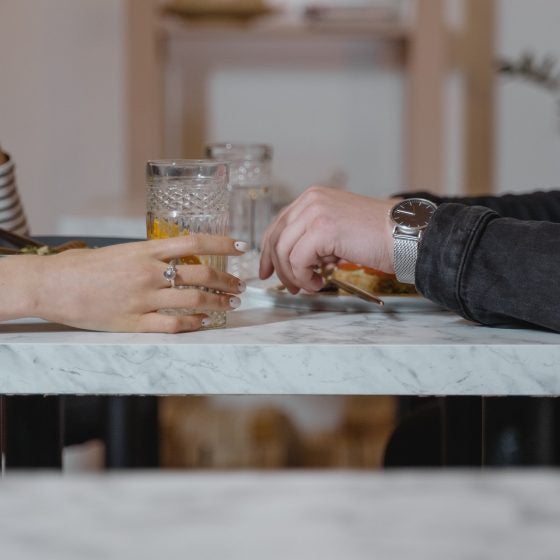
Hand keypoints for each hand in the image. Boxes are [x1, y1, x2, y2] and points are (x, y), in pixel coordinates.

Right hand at [1, 236, 245, 332]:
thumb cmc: (85, 266)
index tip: (241, 246)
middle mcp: (148, 272)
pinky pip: (173, 324)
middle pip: (200, 273)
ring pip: (192, 300)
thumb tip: (179, 258)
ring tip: (230, 304)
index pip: (194, 242)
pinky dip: (194, 323)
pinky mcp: (133, 322)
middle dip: (226, 280)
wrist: (52, 284)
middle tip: (239, 286)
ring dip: (217, 302)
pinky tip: (206, 322)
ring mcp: (142, 299)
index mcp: (145, 250)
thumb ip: (151, 256)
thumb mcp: (122, 252)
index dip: (222, 243)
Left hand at [260, 186, 394, 292]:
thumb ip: (314, 237)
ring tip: (312, 286)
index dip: (268, 250)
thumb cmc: (378, 236)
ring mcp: (315, 213)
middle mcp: (311, 200)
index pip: (279, 224)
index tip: (267, 270)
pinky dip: (304, 278)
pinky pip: (298, 261)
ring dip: (295, 276)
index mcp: (313, 198)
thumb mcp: (338, 229)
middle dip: (277, 268)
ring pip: (284, 252)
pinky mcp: (322, 230)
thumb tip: (295, 260)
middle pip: (276, 238)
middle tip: (289, 287)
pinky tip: (320, 283)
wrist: (404, 235)